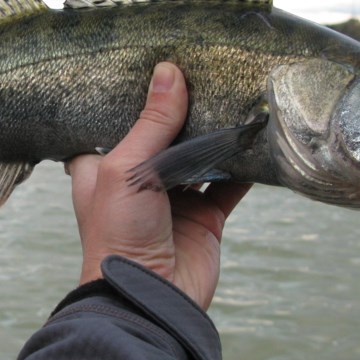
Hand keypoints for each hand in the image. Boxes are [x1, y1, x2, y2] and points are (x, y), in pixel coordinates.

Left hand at [67, 62, 250, 309]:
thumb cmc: (117, 236)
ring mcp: (174, 199)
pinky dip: (244, 165)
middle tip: (204, 68)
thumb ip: (151, 124)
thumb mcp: (126, 170)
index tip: (154, 61)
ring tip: (234, 94)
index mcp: (103, 168)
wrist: (148, 299)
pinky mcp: (205, 218)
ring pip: (199, 156)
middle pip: (164, 135)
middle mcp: (138, 180)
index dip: (133, 97)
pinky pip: (230, 184)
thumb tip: (169, 73)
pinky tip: (257, 138)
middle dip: (182, 109)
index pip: (116, 122)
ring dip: (216, 133)